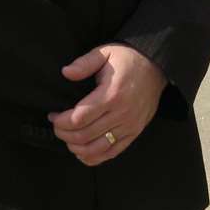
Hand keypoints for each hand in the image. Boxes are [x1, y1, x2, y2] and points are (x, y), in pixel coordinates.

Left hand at [48, 43, 166, 166]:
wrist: (156, 67)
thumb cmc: (128, 59)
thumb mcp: (105, 52)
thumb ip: (84, 63)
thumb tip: (66, 72)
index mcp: (112, 94)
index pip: (79, 118)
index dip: (61, 122)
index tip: (53, 116)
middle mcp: (122, 113)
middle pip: (85, 135)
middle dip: (64, 135)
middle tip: (57, 127)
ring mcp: (129, 125)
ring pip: (97, 148)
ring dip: (76, 148)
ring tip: (68, 139)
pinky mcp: (134, 132)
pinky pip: (112, 153)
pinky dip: (94, 157)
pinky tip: (82, 152)